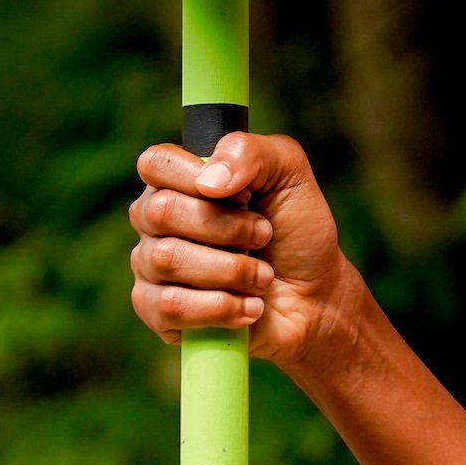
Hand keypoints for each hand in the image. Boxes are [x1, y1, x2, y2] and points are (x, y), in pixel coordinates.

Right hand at [129, 131, 349, 365]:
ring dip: (232, 270)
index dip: (197, 177)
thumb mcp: (289, 175)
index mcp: (181, 180)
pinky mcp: (156, 312)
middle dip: (227, 228)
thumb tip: (210, 181)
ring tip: (262, 277)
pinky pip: (169, 306)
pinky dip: (221, 307)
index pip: (155, 162)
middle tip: (264, 236)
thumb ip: (251, 152)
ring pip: (167, 260)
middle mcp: (156, 220)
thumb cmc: (297, 232)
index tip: (243, 195)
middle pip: (161, 211)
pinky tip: (248, 306)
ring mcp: (151, 266)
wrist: (314, 297)